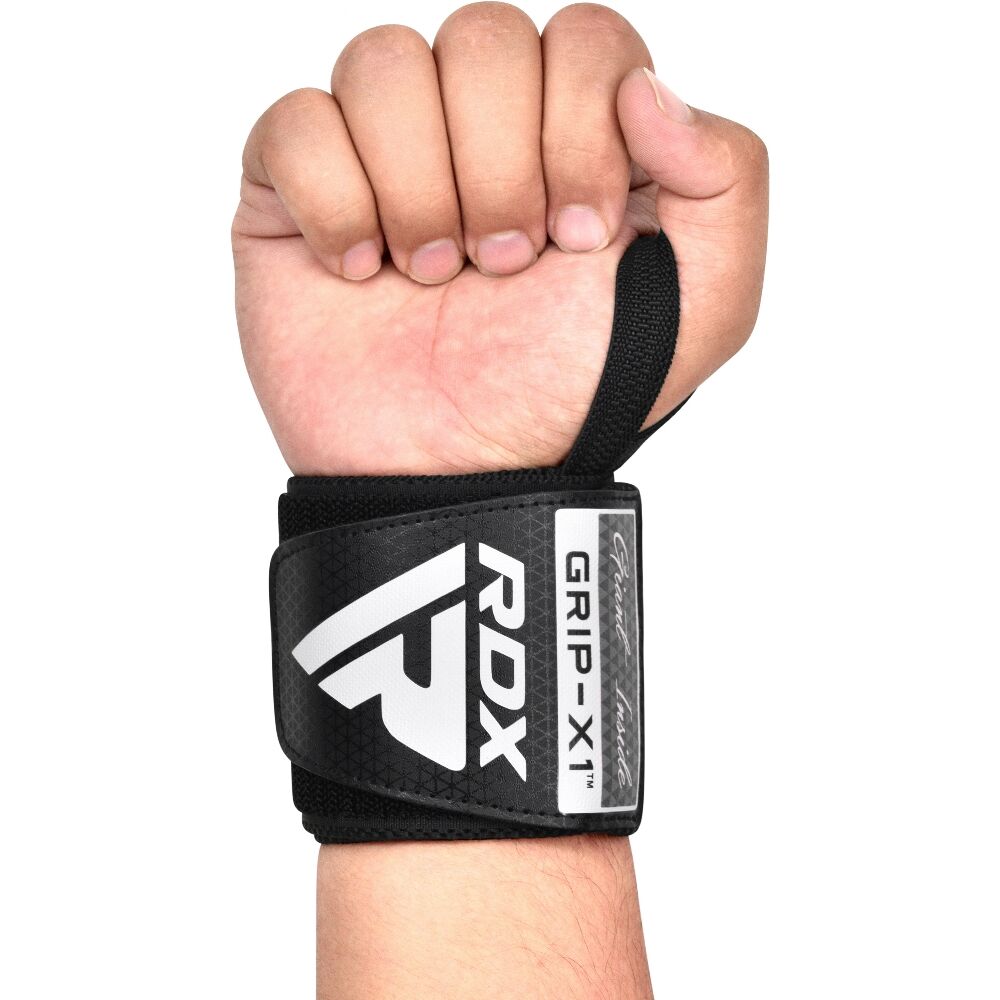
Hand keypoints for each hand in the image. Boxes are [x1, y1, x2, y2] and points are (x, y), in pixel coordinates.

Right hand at [233, 3, 767, 475]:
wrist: (451, 472)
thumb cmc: (559, 395)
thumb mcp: (702, 309)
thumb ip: (731, 179)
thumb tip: (645, 87)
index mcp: (575, 134)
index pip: (584, 38)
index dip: (580, 129)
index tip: (576, 240)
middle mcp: (480, 128)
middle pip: (483, 37)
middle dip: (500, 171)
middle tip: (502, 266)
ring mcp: (385, 152)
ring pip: (383, 63)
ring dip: (419, 191)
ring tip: (429, 277)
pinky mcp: (298, 185)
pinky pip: (295, 123)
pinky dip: (333, 205)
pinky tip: (358, 270)